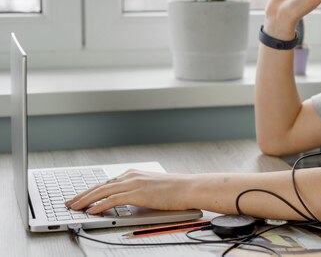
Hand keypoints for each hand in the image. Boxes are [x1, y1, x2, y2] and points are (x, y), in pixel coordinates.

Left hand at [64, 170, 194, 213]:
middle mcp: (131, 175)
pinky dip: (99, 205)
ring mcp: (133, 183)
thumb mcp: (151, 188)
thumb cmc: (175, 190)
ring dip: (85, 200)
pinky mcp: (137, 193)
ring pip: (102, 191)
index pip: (106, 182)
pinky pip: (112, 200)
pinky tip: (90, 211)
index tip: (80, 197)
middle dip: (82, 194)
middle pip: (100, 185)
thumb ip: (136, 192)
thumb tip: (123, 203)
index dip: (91, 190)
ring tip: (74, 207)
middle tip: (69, 202)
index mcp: (134, 173)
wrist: (188, 188)